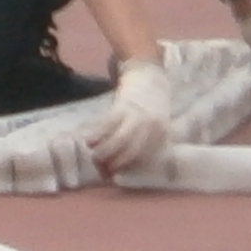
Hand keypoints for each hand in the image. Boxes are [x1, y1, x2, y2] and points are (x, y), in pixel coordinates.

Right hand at [81, 57, 178, 178]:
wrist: (149, 75)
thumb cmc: (151, 104)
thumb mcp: (156, 124)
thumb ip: (147, 140)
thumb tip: (128, 162)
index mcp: (161, 134)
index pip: (145, 158)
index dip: (128, 168)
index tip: (116, 175)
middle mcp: (151, 128)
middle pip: (132, 153)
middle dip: (116, 164)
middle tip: (103, 170)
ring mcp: (137, 117)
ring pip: (119, 142)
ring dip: (105, 152)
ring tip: (94, 157)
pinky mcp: (122, 107)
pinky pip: (107, 125)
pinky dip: (97, 135)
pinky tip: (88, 141)